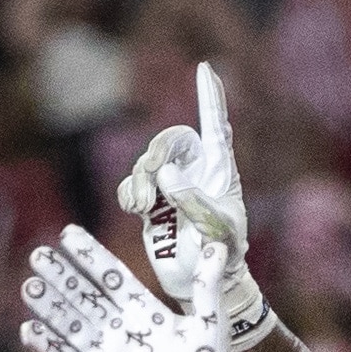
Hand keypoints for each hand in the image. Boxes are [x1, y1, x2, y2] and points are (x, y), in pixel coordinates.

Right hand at [18, 229, 244, 351]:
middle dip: (62, 277)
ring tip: (29, 285)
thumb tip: (217, 245)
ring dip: (50, 307)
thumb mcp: (211, 322)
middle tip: (38, 254)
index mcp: (144, 311)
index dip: (90, 257)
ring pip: (73, 326)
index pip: (112, 277)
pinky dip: (51, 348)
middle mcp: (122, 330)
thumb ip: (206, 285)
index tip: (68, 233)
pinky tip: (31, 330)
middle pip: (85, 297)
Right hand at [117, 62, 272, 348]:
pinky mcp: (151, 204)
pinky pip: (132, 184)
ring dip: (140, 182)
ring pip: (146, 163)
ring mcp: (170, 186)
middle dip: (156, 156)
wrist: (201, 283)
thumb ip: (193, 201)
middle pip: (169, 140)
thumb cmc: (220, 257)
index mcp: (219, 171)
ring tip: (145, 210)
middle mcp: (194, 172)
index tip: (206, 68)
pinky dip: (130, 194)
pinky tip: (137, 211)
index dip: (210, 97)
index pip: (215, 126)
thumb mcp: (215, 231)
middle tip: (153, 189)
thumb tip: (166, 174)